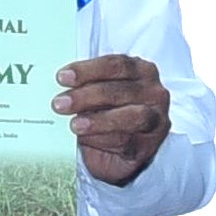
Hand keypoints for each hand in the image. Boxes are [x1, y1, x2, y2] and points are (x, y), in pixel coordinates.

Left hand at [57, 54, 173, 188]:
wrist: (119, 151)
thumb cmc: (108, 112)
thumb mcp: (98, 93)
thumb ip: (86, 85)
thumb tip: (59, 82)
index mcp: (142, 70)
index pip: (117, 64)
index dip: (88, 70)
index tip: (62, 77)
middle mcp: (154, 92)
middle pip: (120, 91)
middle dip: (86, 96)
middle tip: (60, 103)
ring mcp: (156, 120)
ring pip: (129, 117)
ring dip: (97, 121)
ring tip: (73, 125)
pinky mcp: (149, 145)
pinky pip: (127, 141)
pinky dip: (103, 139)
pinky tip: (85, 139)